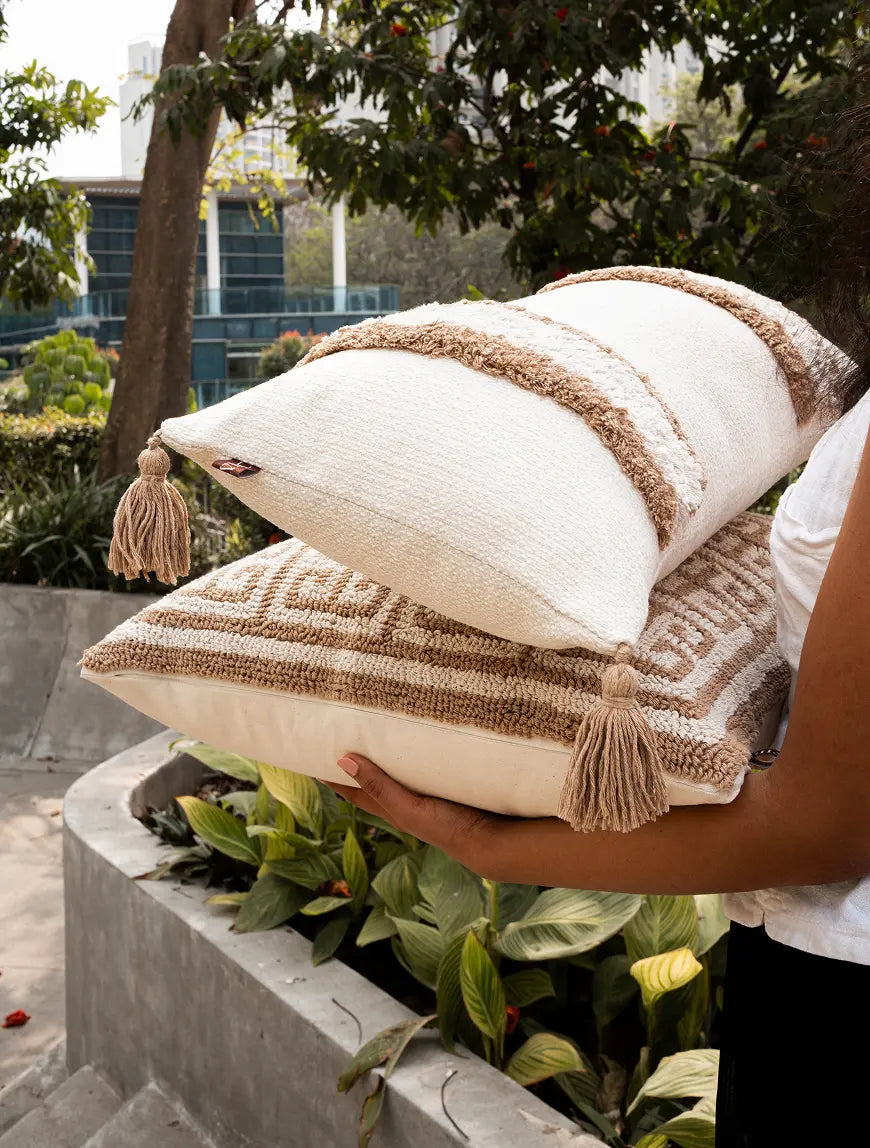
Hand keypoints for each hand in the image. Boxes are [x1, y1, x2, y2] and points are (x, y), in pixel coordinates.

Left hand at [326, 753, 506, 874]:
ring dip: (385, 758)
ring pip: (397, 773)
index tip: (312, 758)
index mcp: (394, 809)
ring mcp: (427, 795)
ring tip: (374, 733)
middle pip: (374, 781)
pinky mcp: (446, 786)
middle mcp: (407, 802)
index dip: (334, 778)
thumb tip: (343, 760)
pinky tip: (418, 744)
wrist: (493, 839)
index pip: (355, 791)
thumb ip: (380, 786)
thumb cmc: (449, 827)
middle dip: (357, 764)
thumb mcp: (409, 808)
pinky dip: (412, 757)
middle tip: (341, 739)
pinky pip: (422, 768)